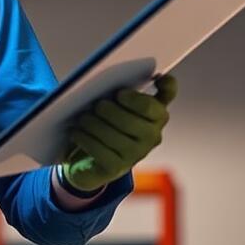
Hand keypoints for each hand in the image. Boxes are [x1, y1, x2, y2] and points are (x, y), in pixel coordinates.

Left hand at [60, 74, 177, 192]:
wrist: (90, 159)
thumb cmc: (105, 122)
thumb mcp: (116, 103)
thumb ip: (122, 87)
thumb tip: (108, 77)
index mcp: (156, 111)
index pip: (168, 93)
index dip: (160, 86)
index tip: (130, 89)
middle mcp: (152, 134)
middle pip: (136, 118)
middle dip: (113, 110)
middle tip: (97, 105)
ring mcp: (136, 153)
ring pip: (116, 136)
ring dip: (95, 124)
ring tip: (83, 118)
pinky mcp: (117, 168)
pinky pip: (102, 151)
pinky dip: (87, 139)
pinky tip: (77, 133)